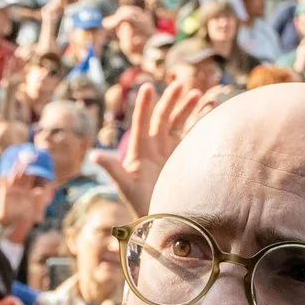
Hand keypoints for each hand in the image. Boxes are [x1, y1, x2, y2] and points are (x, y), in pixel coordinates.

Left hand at [93, 79, 197, 213]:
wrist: (161, 220)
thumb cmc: (140, 205)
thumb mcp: (126, 186)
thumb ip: (113, 169)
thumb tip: (94, 155)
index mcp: (140, 151)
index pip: (142, 123)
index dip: (144, 106)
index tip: (147, 87)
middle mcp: (155, 147)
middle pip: (162, 118)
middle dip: (170, 101)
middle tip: (180, 84)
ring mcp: (171, 151)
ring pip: (178, 123)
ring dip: (187, 108)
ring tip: (196, 93)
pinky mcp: (185, 157)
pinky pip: (192, 135)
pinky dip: (200, 122)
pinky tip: (210, 109)